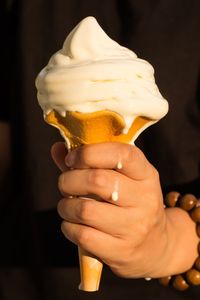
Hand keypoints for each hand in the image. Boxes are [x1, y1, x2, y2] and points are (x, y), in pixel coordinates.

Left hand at [51, 142, 198, 277]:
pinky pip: (82, 235)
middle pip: (97, 180)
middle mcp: (145, 199)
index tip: (71, 158)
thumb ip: (89, 162)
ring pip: (85, 210)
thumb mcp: (122, 178)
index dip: (89, 153)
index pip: (122, 154)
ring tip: (67, 205)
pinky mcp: (121, 250)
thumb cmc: (130, 203)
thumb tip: (57, 149)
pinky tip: (72, 224)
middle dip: (69, 180)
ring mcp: (134, 227)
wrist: (155, 245)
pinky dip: (68, 227)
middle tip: (65, 184)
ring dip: (65, 206)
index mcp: (146, 175)